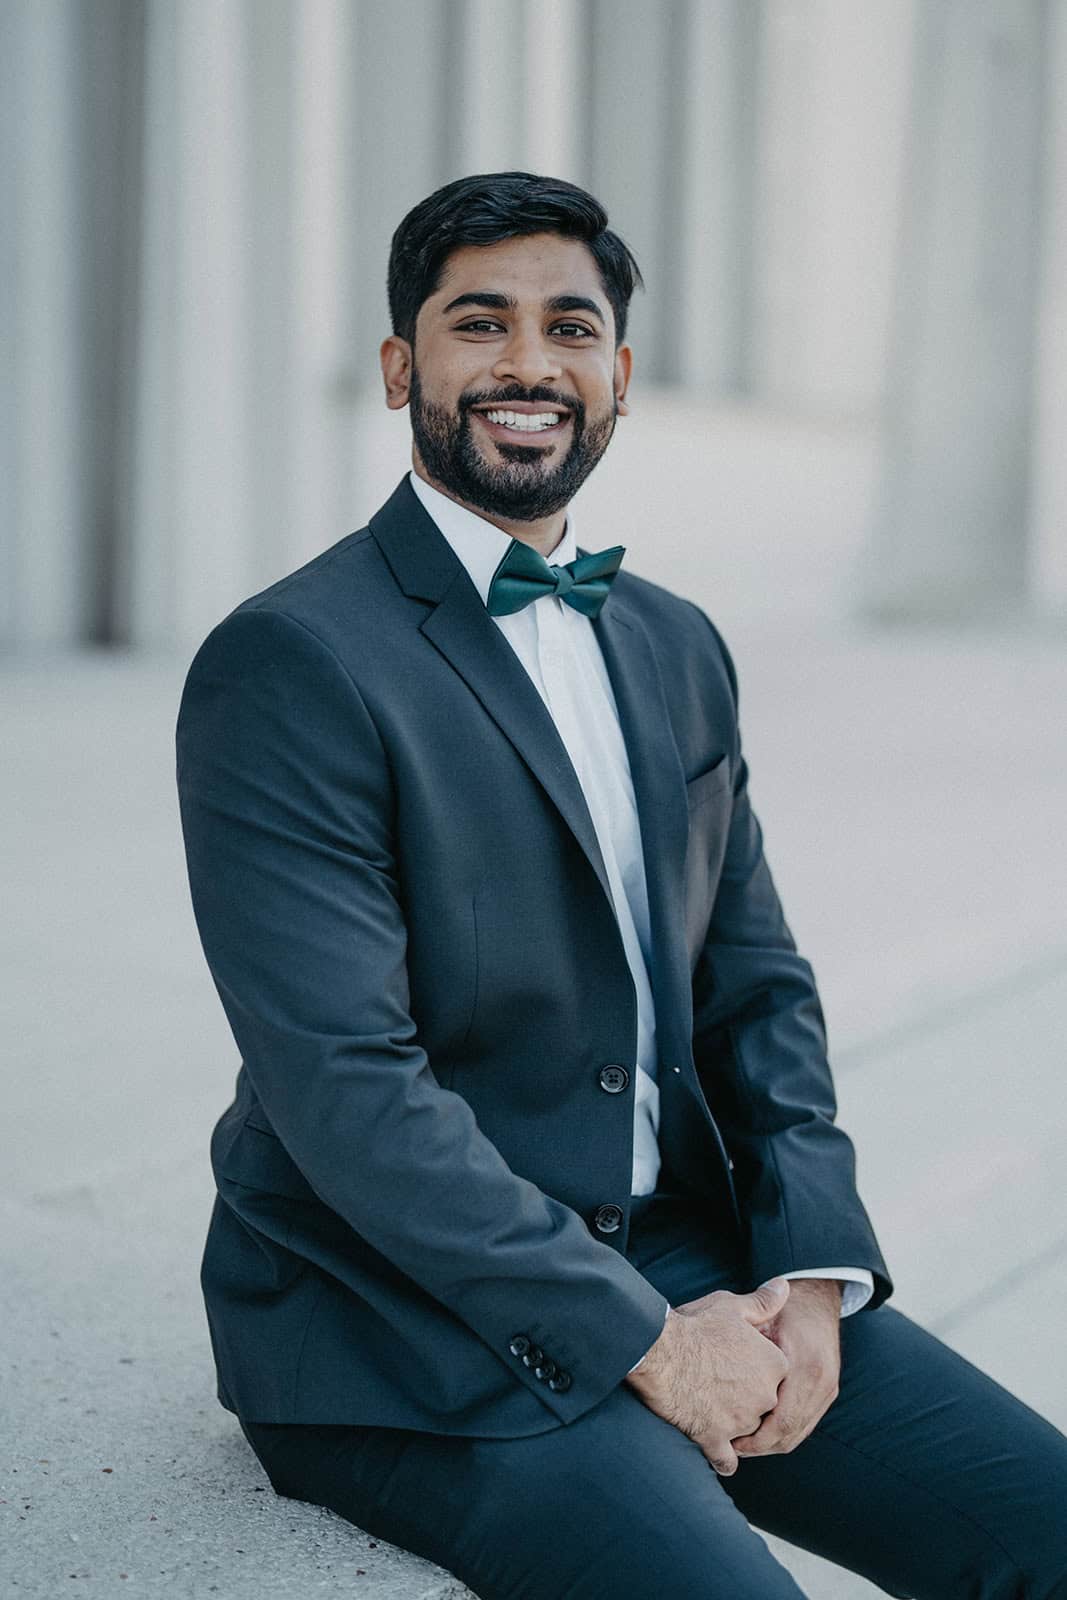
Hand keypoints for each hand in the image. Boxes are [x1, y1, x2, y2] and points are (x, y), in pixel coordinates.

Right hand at [625, 1278, 790, 1476]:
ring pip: (745, 1430)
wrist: (658, 1350)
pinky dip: (721, 1457)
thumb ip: (763, 1301)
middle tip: (719, 1383)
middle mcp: (765, 1396)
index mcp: (774, 1365)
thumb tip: (784, 1286)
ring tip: (708, 1404)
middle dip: (745, 1397)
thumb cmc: (695, 1325)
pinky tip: (713, 1448)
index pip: (775, 1374)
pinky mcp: (715, 1439)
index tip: (736, 1363)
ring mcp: (741, 1421)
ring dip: (731, 1423)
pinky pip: (726, 1460)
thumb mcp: (731, 1306)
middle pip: (763, 1403)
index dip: (754, 1368)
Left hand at [733, 1278, 840, 1458]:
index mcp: (807, 1367)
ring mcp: (828, 1390)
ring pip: (797, 1435)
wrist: (817, 1300)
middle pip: (789, 1434)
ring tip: (740, 1444)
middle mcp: (822, 1384)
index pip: (782, 1421)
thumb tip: (721, 1370)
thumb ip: (747, 1344)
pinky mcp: (827, 1393)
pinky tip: (758, 1431)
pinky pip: (803, 1425)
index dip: (755, 1438)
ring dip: (769, 1444)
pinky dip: (780, 1434)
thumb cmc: (785, 1309)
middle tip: (730, 1448)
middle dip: (758, 1446)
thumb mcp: (764, 1317)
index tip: (729, 1440)